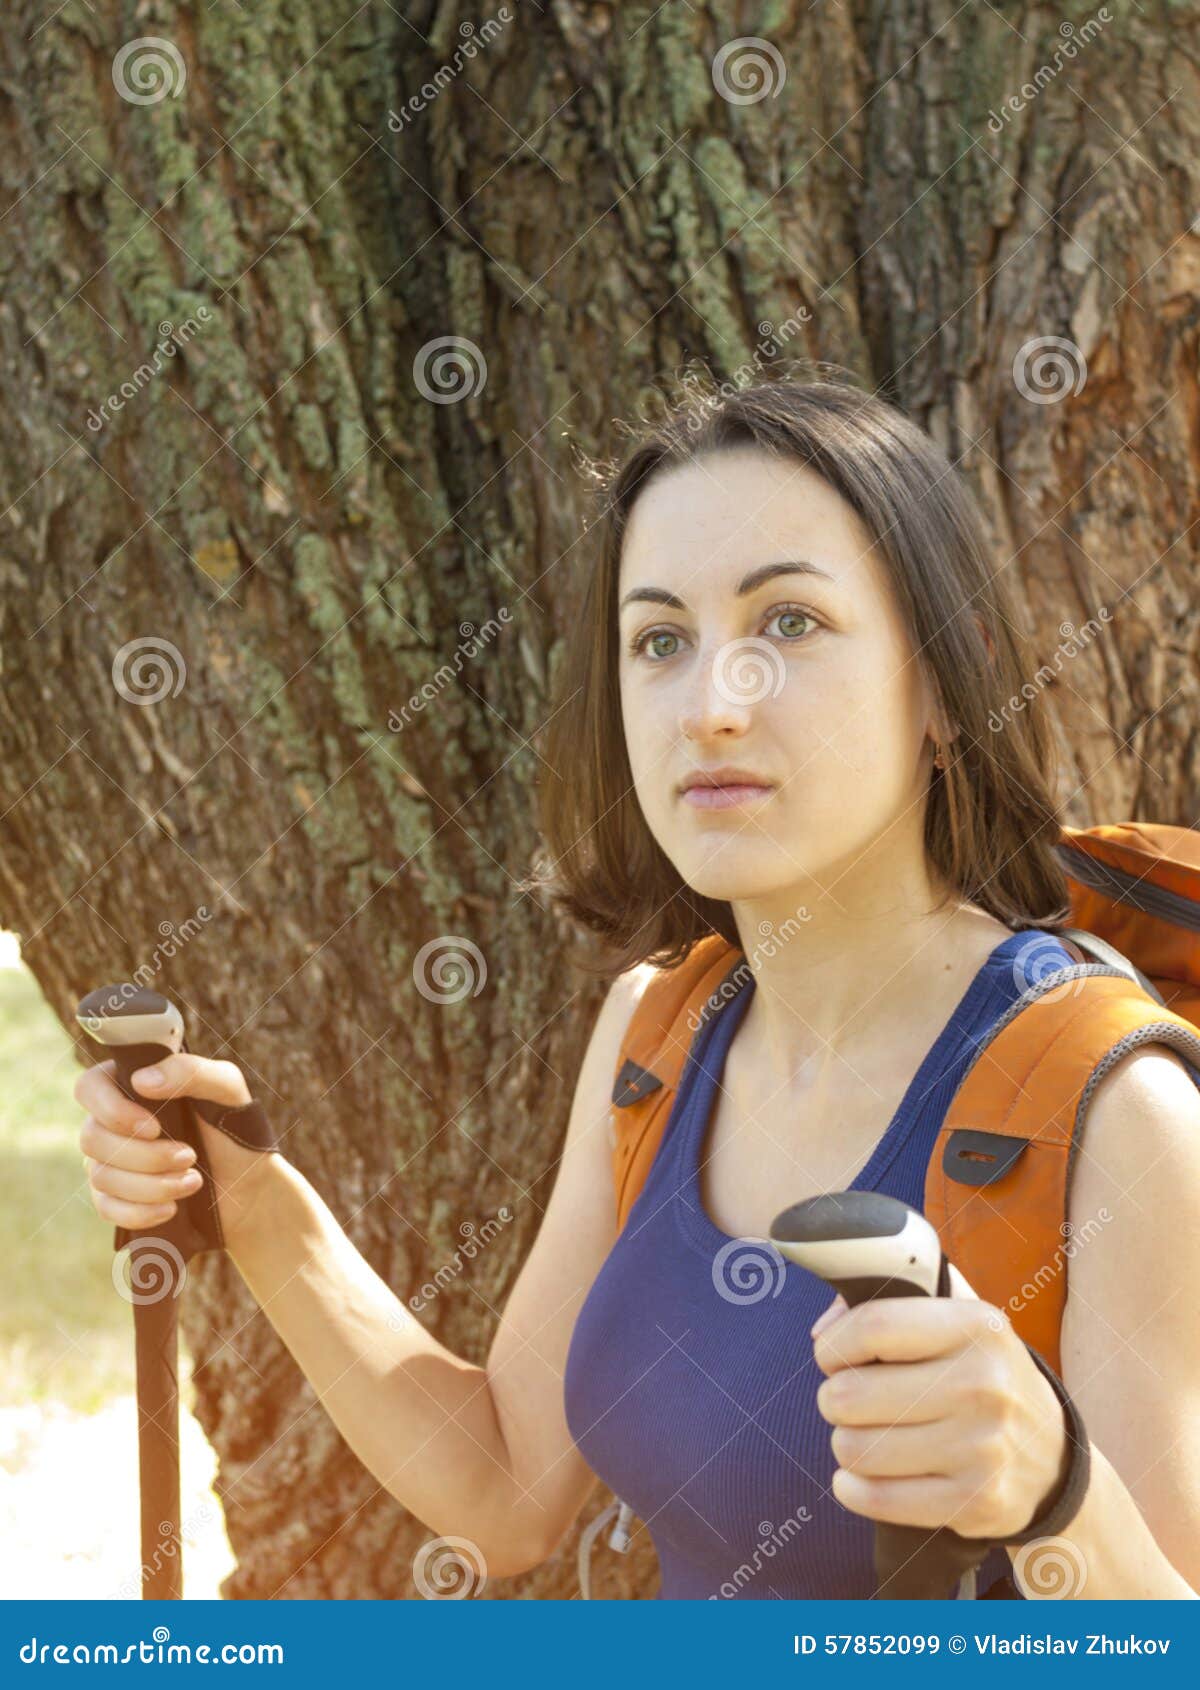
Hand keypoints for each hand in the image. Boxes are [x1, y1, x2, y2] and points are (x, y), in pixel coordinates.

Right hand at [75, 1051, 280, 1250]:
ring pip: (100, 1175)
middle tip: (190, 1156)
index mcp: (132, 1085)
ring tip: (193, 1181)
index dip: (112, 1109)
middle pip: (91, 1138)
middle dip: (145, 1155)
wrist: (247, 1184)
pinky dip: (139, 1211)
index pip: (89, 1087)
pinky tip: (171, 1207)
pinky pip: (105, 1207)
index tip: (154, 1127)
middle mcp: (112, 1122)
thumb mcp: (226, 1090)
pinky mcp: (115, 1197)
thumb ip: (190, 1072)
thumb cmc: (234, 1127)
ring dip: (150, 1184)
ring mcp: (109, 1161)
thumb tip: (141, 1081)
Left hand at [810, 1289, 1070, 1540]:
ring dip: (846, 1443)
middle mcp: (985, 1384)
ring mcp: (983, 1447)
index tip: (833, 1357)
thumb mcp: (955, 1319)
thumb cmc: (980, 1375)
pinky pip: (878, 1497)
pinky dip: (853, 1488)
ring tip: (867, 1435)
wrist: (1052, 1456)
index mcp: (978, 1326)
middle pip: (850, 1394)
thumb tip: (822, 1332)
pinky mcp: (976, 1501)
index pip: (873, 1327)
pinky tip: (858, 1477)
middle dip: (834, 1399)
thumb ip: (884, 1303)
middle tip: (852, 1402)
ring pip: (856, 1448)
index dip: (834, 1345)